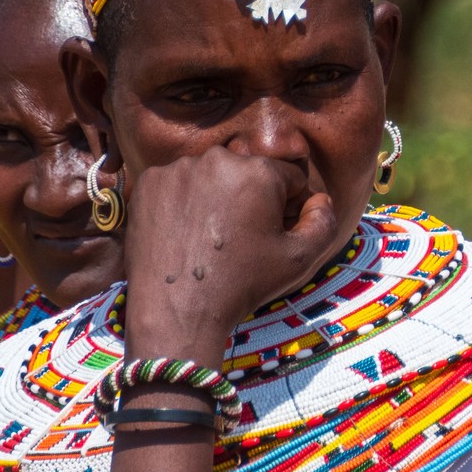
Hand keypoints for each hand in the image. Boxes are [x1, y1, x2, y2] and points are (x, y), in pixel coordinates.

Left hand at [119, 147, 338, 366]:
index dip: (288, 209)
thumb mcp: (300, 259)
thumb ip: (324, 221)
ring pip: (212, 177)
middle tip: (240, 240)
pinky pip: (177, 184)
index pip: (288, 179)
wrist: (177, 312)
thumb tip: (319, 200)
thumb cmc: (241, 284)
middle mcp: (217, 159)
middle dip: (251, 200)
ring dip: (216, 198)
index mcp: (259, 171)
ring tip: (209, 239)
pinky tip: (183, 232)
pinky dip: (182, 202)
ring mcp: (177, 169)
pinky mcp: (147, 183)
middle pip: (248, 174)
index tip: (272, 236)